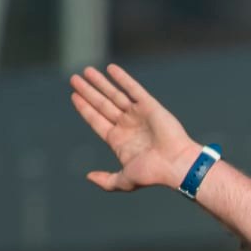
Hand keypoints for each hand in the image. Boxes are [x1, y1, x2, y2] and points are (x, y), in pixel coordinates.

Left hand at [68, 63, 197, 192]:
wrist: (176, 164)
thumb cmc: (152, 174)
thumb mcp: (124, 180)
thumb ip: (107, 181)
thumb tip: (89, 176)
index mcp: (119, 140)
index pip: (97, 120)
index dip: (85, 108)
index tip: (74, 96)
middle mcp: (127, 125)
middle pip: (102, 105)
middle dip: (88, 92)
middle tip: (74, 79)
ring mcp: (138, 115)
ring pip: (115, 94)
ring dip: (100, 83)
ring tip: (86, 71)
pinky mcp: (149, 106)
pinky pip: (133, 89)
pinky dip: (122, 78)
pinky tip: (110, 69)